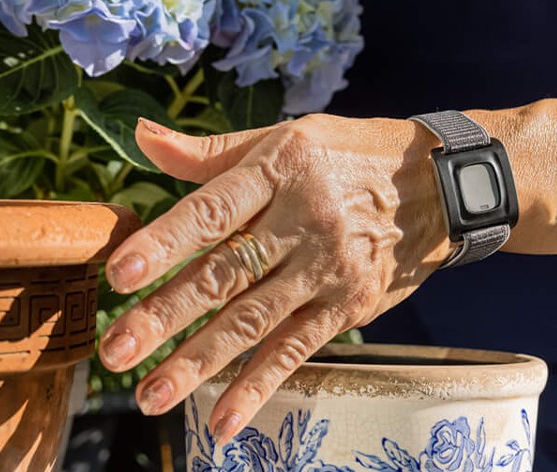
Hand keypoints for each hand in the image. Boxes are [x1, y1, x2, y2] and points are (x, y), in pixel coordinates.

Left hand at [98, 114, 452, 442]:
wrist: (442, 186)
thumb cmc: (348, 156)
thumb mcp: (286, 138)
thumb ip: (211, 151)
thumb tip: (140, 137)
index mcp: (281, 167)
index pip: (213, 210)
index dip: (165, 242)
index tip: (120, 274)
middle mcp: (304, 219)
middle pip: (225, 274)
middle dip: (165, 317)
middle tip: (114, 350)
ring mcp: (328, 268)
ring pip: (253, 320)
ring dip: (198, 363)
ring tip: (150, 395)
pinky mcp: (349, 307)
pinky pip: (296, 350)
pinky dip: (257, 387)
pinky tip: (223, 419)